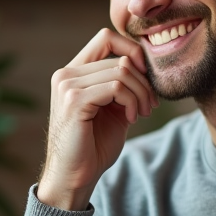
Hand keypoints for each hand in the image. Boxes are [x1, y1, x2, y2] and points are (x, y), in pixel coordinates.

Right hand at [36, 29, 157, 210]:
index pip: (106, 38)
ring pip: (121, 71)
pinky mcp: (74, 100)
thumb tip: (145, 66)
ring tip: (142, 113)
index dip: (132, 51)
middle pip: (119, 57)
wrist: (75, 177)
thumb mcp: (113, 109)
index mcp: (73, 73)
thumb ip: (122, 85)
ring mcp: (68, 85)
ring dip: (141, 94)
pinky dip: (132, 101)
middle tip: (149, 105)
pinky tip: (132, 119)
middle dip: (143, 82)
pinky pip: (117, 87)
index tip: (145, 77)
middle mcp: (66, 74)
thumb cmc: (93, 147)